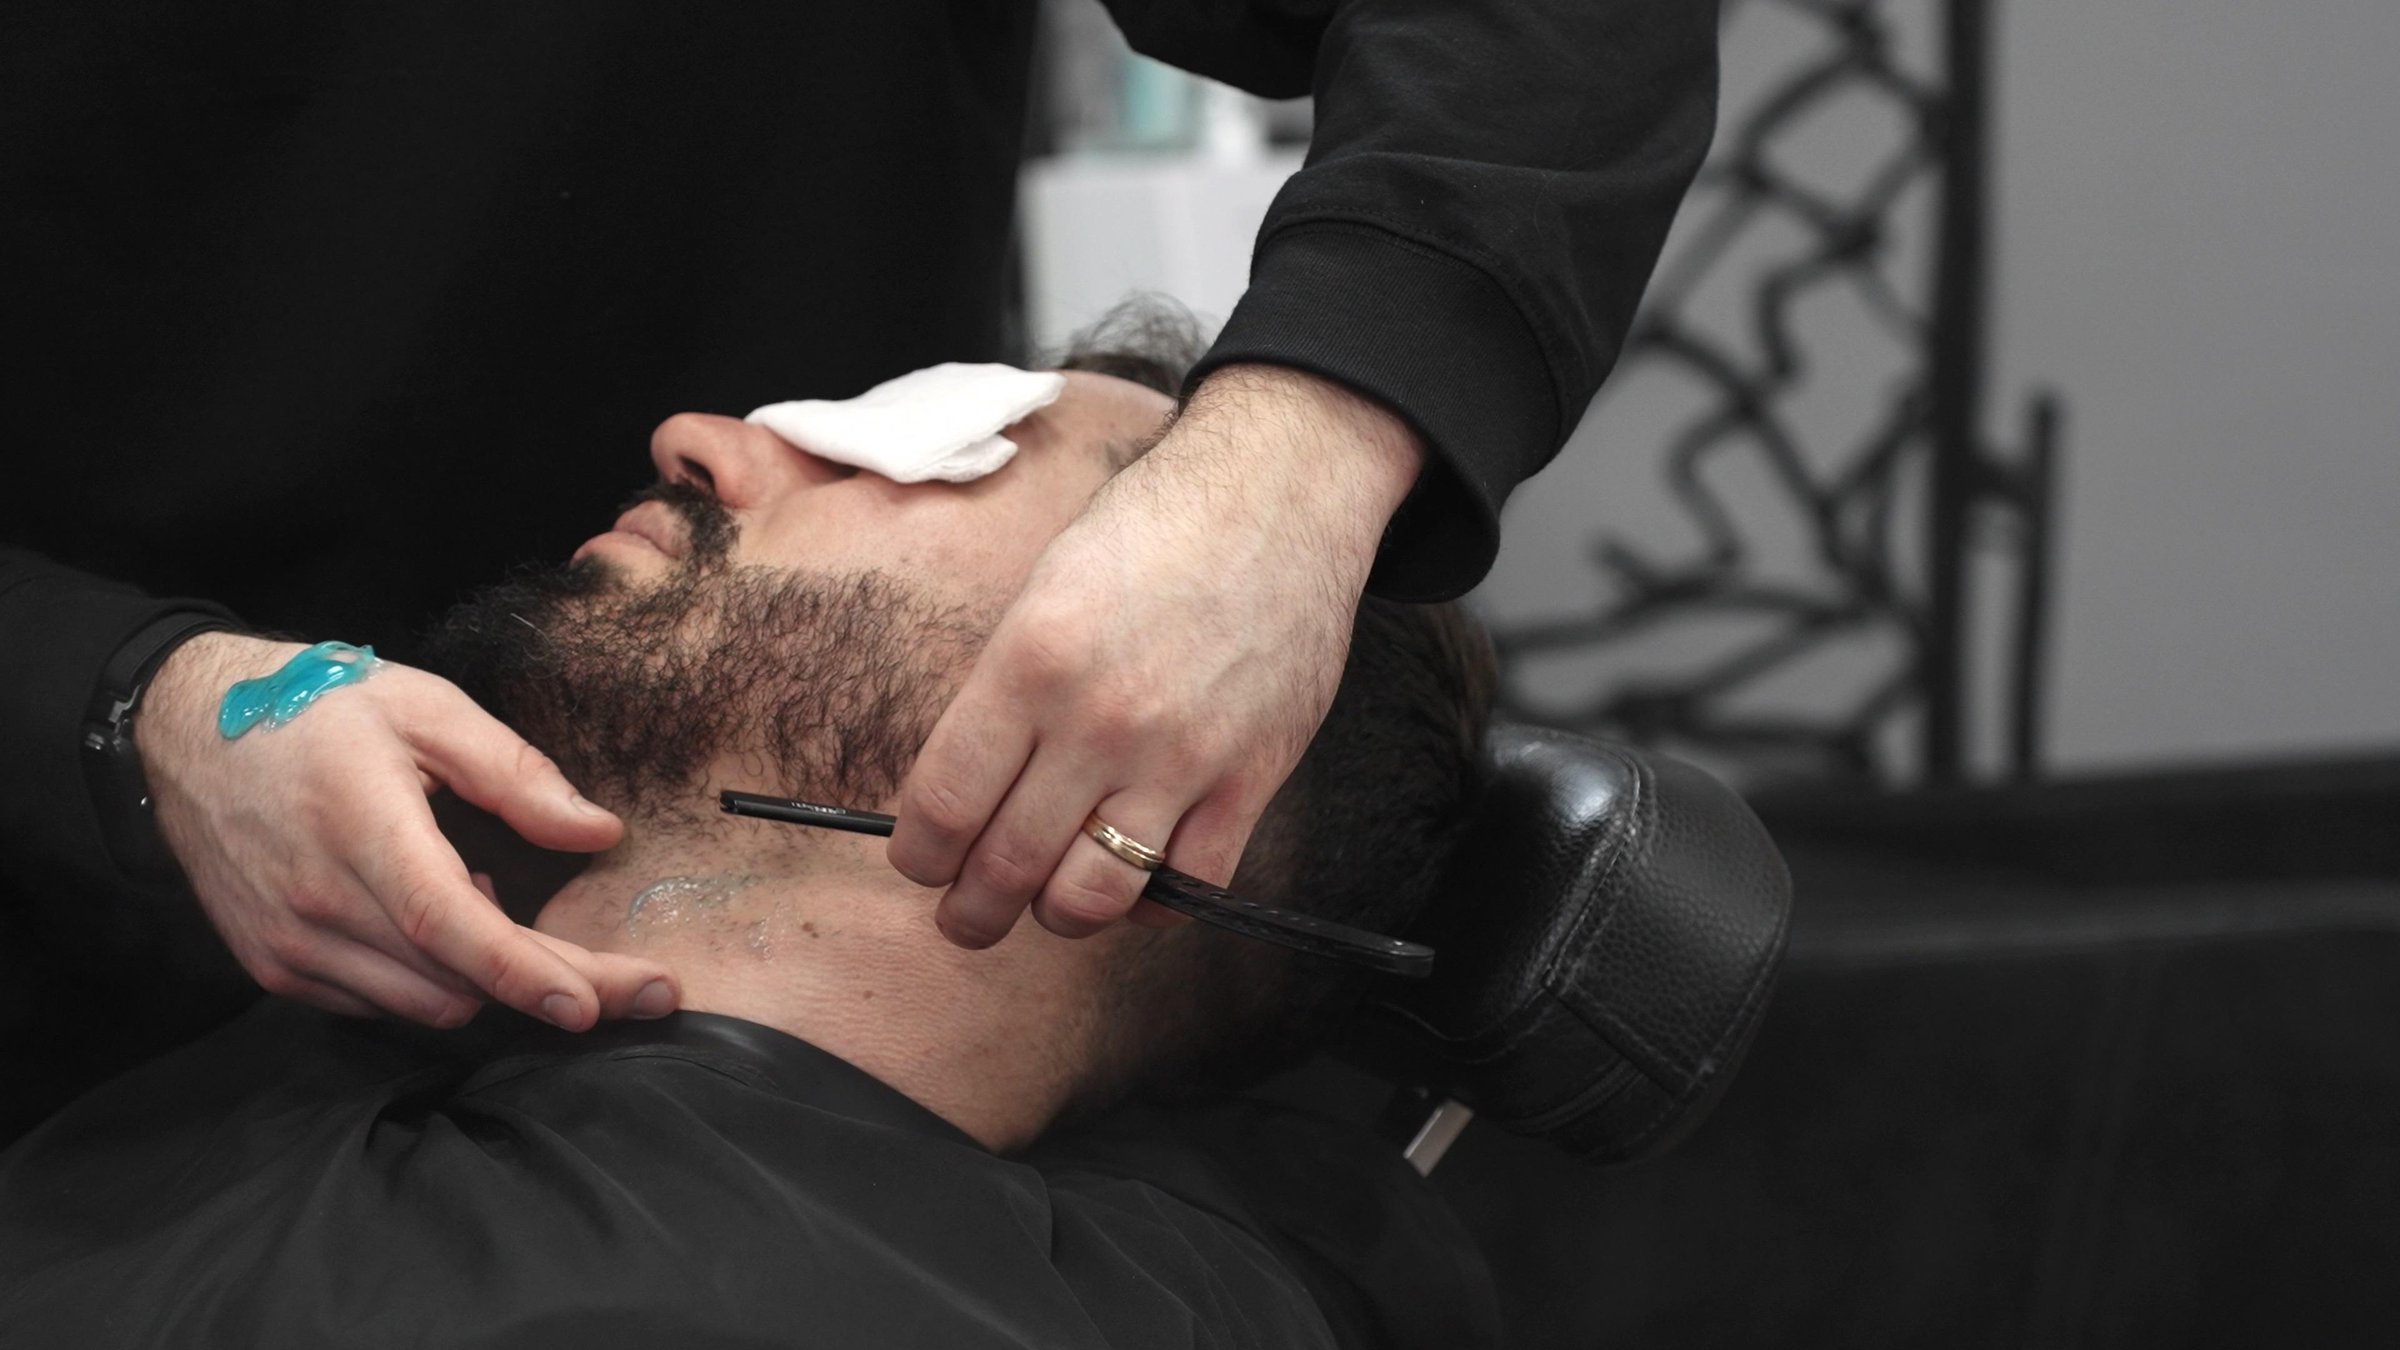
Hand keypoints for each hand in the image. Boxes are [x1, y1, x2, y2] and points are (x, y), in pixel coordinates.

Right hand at [137, 631, 678, 1028]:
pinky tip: (437, 918)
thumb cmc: (318, 708)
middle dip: (557, 989)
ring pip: (425, 1004)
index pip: (448, 924)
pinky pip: (381, 1003)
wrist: (185, 729)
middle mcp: (317, 900)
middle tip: (640, 987)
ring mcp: (289, 943)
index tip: (593, 1003)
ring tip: (496, 902)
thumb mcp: (428, 709)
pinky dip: (430, 978)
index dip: (525, 972)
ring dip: (490, 980)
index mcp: (362, 826)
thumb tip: (598, 833)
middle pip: (457, 979)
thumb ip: (518, 774)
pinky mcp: (274, 966)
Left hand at [887, 363, 1423, 945]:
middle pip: (1008, 864)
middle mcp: (1100, 719)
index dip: (920, 856)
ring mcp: (1180, 756)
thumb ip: (1006, 692)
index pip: (945, 803)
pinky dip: (1153, 902)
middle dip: (972, 910)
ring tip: (1047, 908)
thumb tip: (967, 787)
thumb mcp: (1045, 590)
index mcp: (1031, 662)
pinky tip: (1136, 883)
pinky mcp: (1250, 776)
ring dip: (1057, 918)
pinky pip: (1190, 884)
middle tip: (966, 917)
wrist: (1276, 495)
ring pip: (1093, 896)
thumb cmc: (1153, 531)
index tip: (921, 864)